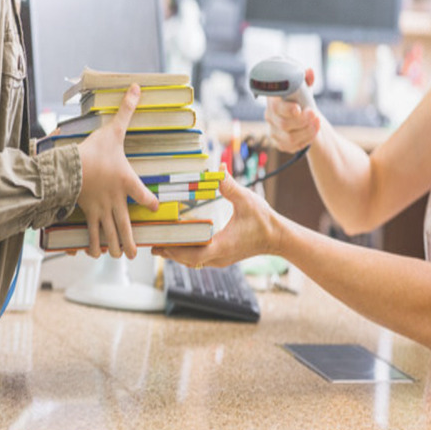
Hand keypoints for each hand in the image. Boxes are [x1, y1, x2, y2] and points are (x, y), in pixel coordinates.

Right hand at [76, 84, 158, 258]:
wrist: (68, 167)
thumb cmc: (92, 150)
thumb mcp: (113, 130)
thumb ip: (127, 111)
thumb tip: (138, 87)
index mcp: (127, 182)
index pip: (145, 196)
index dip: (151, 203)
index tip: (155, 207)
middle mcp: (117, 200)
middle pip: (127, 226)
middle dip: (132, 242)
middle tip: (136, 254)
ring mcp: (101, 209)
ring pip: (111, 235)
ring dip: (116, 248)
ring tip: (121, 257)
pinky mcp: (86, 213)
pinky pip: (91, 234)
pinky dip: (92, 245)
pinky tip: (94, 254)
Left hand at [153, 171, 280, 267]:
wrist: (278, 238)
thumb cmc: (264, 220)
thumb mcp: (247, 199)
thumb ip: (230, 185)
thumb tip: (219, 167)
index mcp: (222, 246)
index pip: (193, 254)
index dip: (174, 250)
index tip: (160, 244)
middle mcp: (219, 257)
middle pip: (188, 260)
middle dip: (170, 253)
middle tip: (152, 243)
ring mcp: (221, 260)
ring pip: (193, 262)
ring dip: (178, 254)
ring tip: (161, 244)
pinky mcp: (223, 258)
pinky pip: (200, 259)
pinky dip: (188, 253)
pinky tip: (180, 244)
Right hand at [264, 67, 320, 152]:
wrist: (301, 117)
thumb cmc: (300, 99)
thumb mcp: (303, 88)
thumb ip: (305, 79)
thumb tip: (309, 72)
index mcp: (273, 101)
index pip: (276, 107)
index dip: (286, 109)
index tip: (298, 108)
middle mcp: (270, 118)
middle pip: (284, 124)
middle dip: (302, 121)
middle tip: (315, 114)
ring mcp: (273, 132)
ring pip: (290, 138)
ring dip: (307, 132)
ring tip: (317, 123)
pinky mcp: (280, 144)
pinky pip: (292, 147)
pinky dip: (306, 140)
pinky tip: (313, 133)